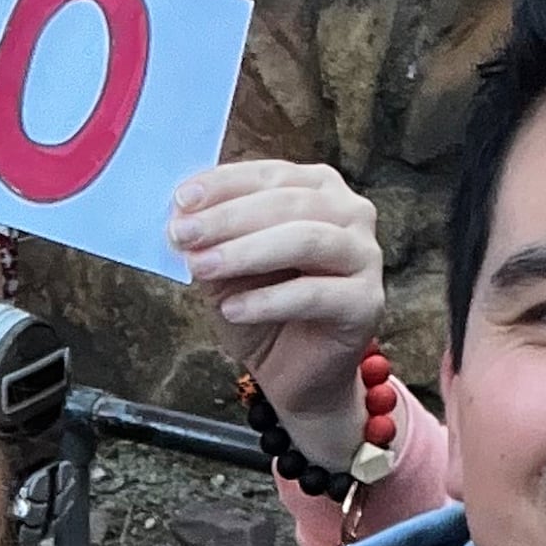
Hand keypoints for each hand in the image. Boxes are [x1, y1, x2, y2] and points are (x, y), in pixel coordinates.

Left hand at [171, 159, 383, 474]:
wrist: (293, 371)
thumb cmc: (261, 306)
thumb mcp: (225, 267)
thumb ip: (210, 240)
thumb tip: (179, 218)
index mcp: (317, 189)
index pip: (270, 174)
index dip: (224, 184)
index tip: (181, 200)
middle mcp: (349, 213)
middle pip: (288, 203)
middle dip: (228, 218)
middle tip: (182, 234)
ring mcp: (364, 256)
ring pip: (306, 240)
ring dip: (246, 252)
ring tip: (200, 268)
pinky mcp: (366, 302)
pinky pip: (315, 294)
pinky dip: (267, 300)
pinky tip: (232, 310)